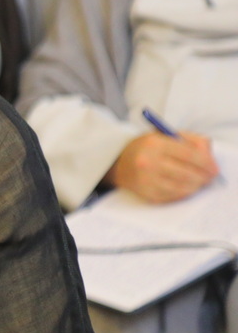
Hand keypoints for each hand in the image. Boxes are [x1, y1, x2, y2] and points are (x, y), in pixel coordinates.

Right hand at [105, 131, 219, 202]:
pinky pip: (174, 197)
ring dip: (196, 186)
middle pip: (188, 174)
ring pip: (183, 188)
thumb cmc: (147, 148)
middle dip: (204, 177)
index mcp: (154, 143)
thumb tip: (208, 156)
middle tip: (209, 177)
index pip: (189, 154)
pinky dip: (184, 193)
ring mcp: (146, 180)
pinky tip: (184, 187)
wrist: (119, 163)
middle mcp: (148, 161)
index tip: (214, 168)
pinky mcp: (147, 194)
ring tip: (198, 182)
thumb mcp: (165, 136)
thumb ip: (190, 140)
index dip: (206, 163)